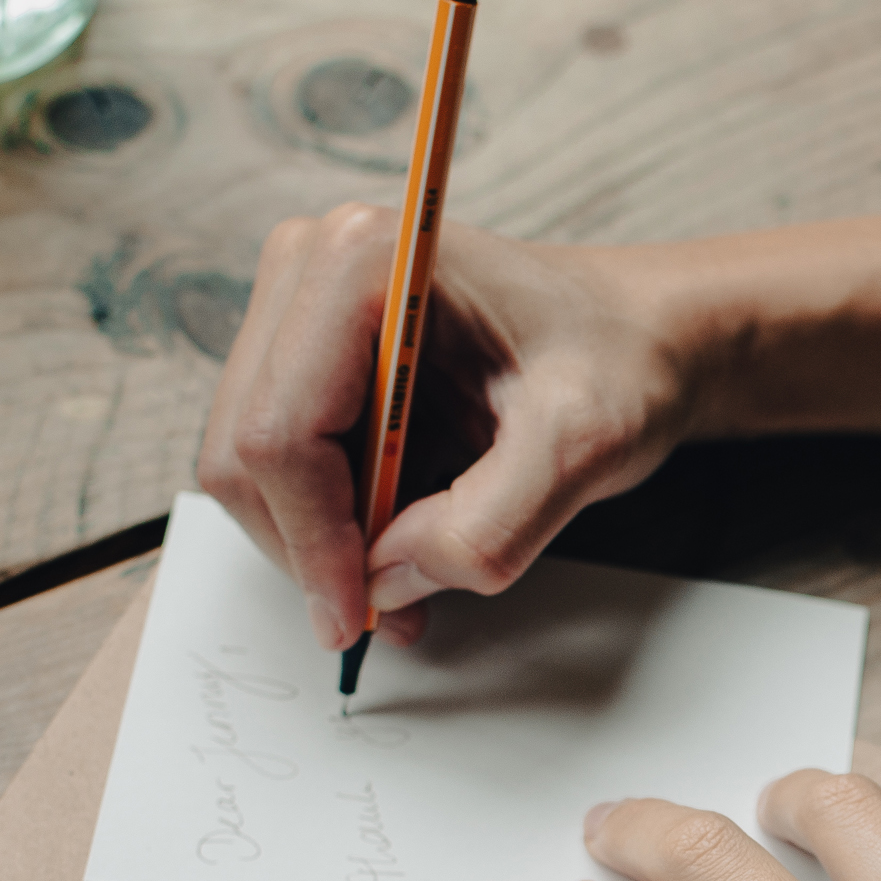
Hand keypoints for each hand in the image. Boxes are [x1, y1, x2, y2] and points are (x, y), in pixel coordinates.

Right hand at [198, 205, 695, 650]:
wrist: (636, 339)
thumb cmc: (617, 365)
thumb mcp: (584, 448)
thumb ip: (491, 524)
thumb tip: (390, 579)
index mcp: (362, 264)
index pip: (280, 433)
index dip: (313, 542)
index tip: (364, 615)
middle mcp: (309, 270)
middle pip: (245, 454)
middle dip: (309, 552)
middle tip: (386, 614)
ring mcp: (298, 311)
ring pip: (250, 471)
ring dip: (317, 548)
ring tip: (403, 581)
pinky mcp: (306, 357)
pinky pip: (280, 469)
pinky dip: (327, 527)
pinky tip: (396, 542)